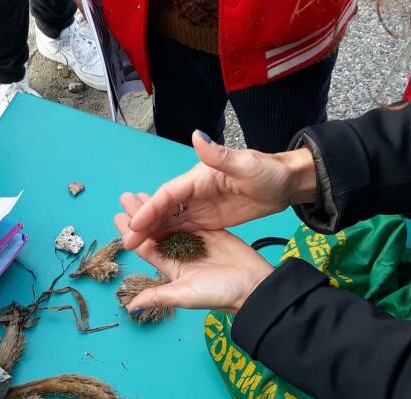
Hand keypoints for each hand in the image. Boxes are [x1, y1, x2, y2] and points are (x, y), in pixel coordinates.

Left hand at [114, 209, 272, 313]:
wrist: (252, 285)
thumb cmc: (220, 293)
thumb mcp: (185, 295)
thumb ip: (158, 297)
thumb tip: (130, 307)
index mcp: (171, 267)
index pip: (146, 247)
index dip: (131, 233)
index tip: (117, 217)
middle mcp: (180, 254)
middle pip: (154, 231)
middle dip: (140, 215)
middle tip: (125, 196)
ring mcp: (195, 242)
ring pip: (170, 222)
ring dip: (156, 208)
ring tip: (141, 193)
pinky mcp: (210, 232)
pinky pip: (190, 217)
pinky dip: (178, 207)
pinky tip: (169, 196)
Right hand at [119, 130, 317, 251]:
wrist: (285, 184)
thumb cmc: (268, 172)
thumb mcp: (247, 164)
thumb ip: (220, 156)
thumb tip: (197, 137)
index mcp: (199, 177)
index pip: (168, 194)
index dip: (150, 208)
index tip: (135, 223)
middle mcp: (194, 191)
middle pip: (162, 209)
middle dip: (143, 225)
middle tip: (125, 242)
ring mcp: (199, 207)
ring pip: (168, 221)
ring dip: (150, 233)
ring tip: (133, 248)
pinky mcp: (207, 220)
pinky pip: (182, 230)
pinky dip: (166, 238)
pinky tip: (155, 249)